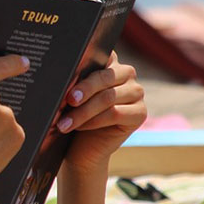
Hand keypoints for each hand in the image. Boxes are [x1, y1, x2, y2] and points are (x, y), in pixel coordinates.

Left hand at [59, 53, 145, 173]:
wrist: (82, 149)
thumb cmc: (74, 117)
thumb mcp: (71, 97)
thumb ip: (73, 82)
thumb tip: (64, 76)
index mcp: (110, 61)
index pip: (99, 54)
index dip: (83, 64)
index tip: (66, 75)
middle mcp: (126, 73)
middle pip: (103, 77)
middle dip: (82, 90)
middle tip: (65, 101)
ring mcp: (137, 92)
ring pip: (107, 97)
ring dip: (83, 112)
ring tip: (64, 123)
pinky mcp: (140, 113)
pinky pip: (115, 114)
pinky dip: (94, 121)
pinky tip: (79, 127)